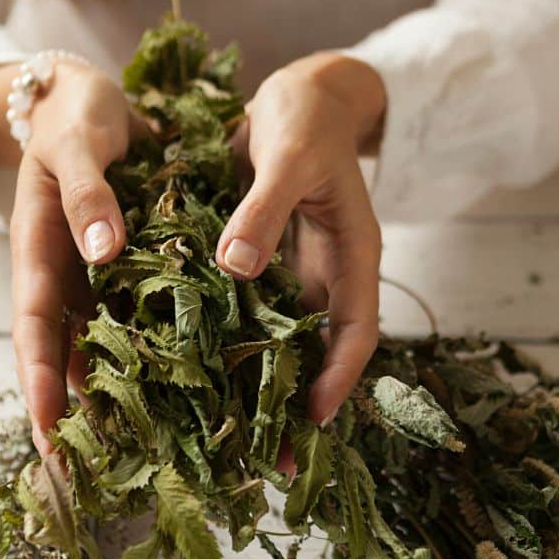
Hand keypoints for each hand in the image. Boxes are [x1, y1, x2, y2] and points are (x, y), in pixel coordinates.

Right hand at [0, 61, 132, 455]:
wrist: (96, 101)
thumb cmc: (78, 117)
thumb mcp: (78, 144)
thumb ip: (87, 195)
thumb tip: (101, 252)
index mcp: (39, 254)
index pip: (35, 327)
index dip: (41, 378)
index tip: (49, 427)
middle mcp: (67, 279)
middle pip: (66, 357)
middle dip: (72, 416)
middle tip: (83, 475)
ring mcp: (99, 284)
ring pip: (105, 352)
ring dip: (118, 401)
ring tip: (140, 457)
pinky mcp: (134, 278)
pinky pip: (145, 327)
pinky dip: (158, 362)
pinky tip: (185, 399)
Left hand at [216, 52, 386, 426]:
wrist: (298, 96)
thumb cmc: (304, 117)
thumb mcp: (289, 156)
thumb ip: (265, 209)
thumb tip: (238, 266)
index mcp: (354, 255)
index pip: (356, 330)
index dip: (340, 377)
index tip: (316, 418)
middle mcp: (330, 276)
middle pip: (321, 354)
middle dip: (302, 406)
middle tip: (280, 463)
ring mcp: (297, 276)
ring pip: (285, 345)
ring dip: (265, 389)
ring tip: (239, 441)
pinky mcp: (263, 267)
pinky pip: (249, 317)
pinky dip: (231, 347)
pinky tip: (202, 379)